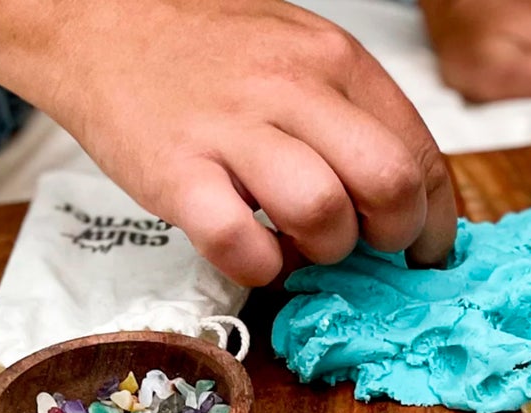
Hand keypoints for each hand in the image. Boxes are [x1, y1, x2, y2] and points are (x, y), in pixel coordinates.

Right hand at [32, 0, 456, 284]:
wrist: (96, 21)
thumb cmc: (207, 54)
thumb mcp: (299, 56)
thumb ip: (353, 116)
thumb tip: (408, 195)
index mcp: (333, 60)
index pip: (421, 154)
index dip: (435, 221)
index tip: (424, 250)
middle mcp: (291, 88)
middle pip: (389, 185)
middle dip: (391, 237)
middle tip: (363, 245)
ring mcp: (231, 130)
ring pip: (324, 215)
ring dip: (324, 252)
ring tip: (298, 243)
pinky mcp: (177, 173)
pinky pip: (242, 246)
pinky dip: (260, 269)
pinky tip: (254, 253)